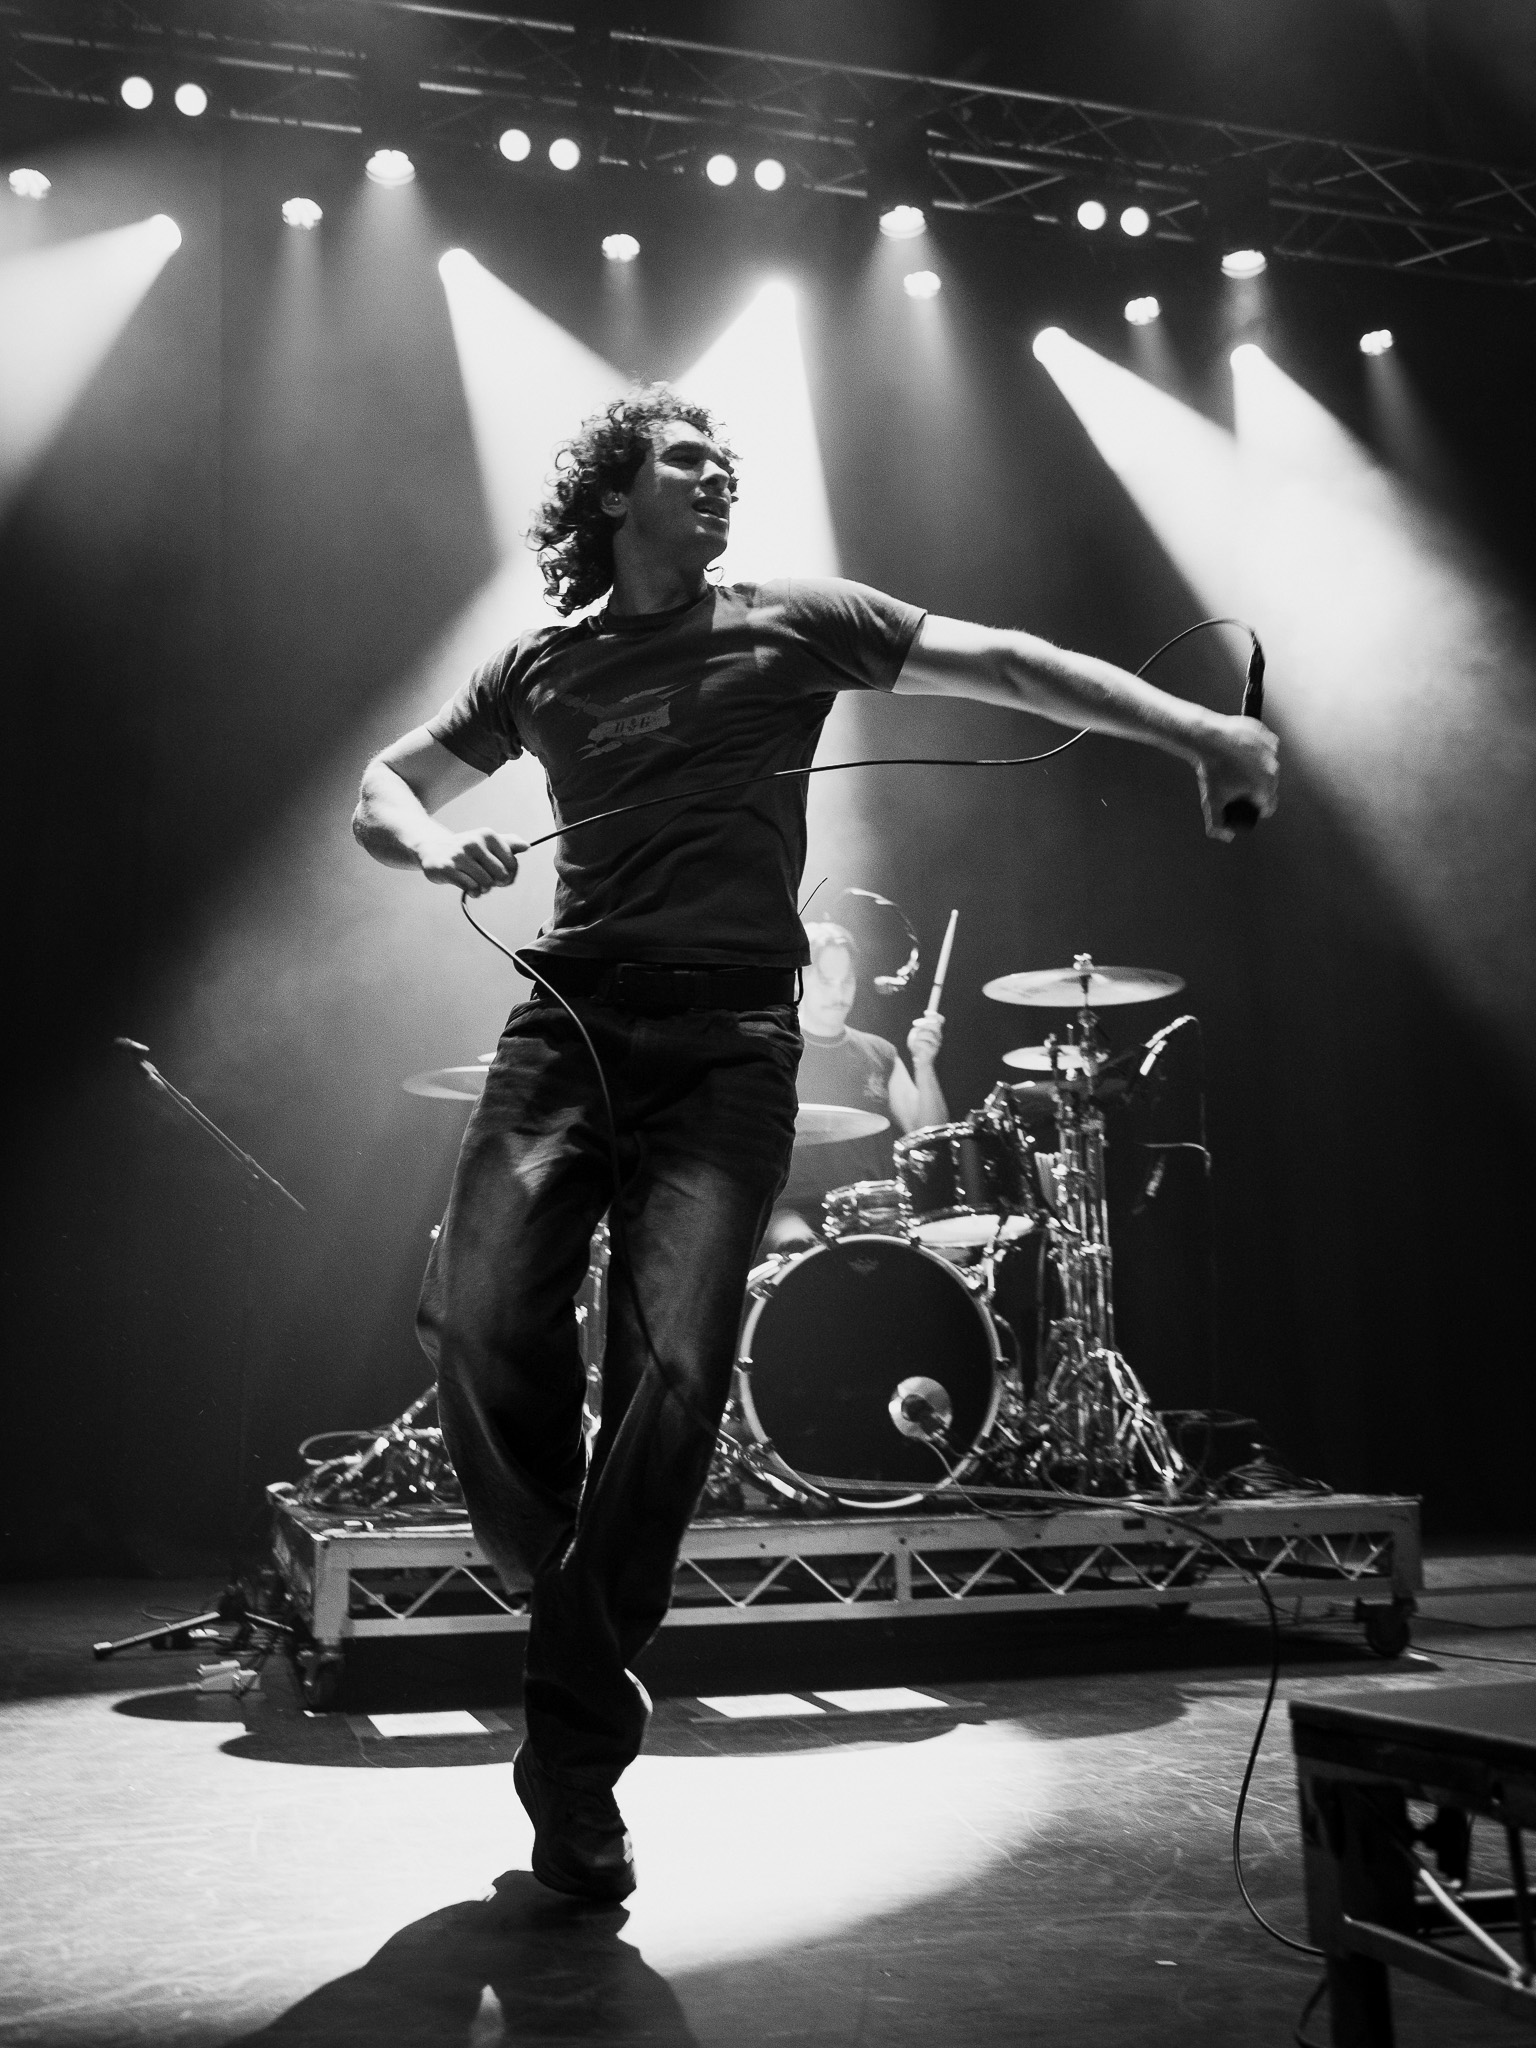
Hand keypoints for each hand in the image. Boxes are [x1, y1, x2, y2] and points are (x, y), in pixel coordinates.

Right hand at [418, 826, 525, 894]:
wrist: (432, 849)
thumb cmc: (465, 849)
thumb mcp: (486, 841)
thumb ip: (508, 843)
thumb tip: (527, 846)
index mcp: (487, 835)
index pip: (512, 864)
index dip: (509, 875)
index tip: (499, 875)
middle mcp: (474, 842)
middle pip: (501, 875)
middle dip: (496, 883)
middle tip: (486, 879)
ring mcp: (459, 855)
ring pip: (486, 883)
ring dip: (483, 888)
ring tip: (475, 882)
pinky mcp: (447, 869)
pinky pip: (471, 888)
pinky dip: (473, 892)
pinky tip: (468, 887)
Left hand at [908, 1011, 943, 1068]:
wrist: (919, 1062)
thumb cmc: (917, 1047)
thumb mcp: (916, 1034)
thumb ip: (918, 1027)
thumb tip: (920, 1022)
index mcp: (936, 1031)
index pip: (940, 1020)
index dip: (934, 1015)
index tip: (926, 1012)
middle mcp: (938, 1037)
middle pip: (935, 1026)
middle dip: (924, 1023)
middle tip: (914, 1023)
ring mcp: (937, 1044)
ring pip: (927, 1034)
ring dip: (918, 1036)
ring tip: (915, 1040)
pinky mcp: (932, 1051)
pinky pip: (923, 1043)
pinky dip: (916, 1043)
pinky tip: (915, 1046)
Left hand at [1197, 715, 1278, 840]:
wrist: (1207, 738)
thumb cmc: (1211, 771)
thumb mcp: (1211, 801)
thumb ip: (1216, 825)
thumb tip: (1227, 837)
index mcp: (1265, 787)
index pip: (1269, 806)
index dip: (1258, 810)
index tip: (1247, 806)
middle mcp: (1274, 769)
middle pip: (1270, 786)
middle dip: (1257, 789)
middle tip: (1239, 786)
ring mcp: (1272, 751)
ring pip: (1269, 766)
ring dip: (1259, 770)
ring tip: (1240, 769)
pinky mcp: (1267, 736)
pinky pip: (1267, 749)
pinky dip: (1259, 752)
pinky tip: (1247, 754)